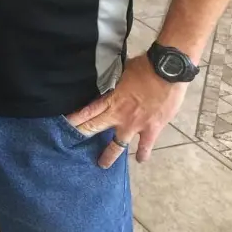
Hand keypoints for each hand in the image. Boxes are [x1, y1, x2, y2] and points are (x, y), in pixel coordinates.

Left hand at [66, 55, 187, 168]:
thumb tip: (111, 81)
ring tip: (102, 164)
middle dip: (83, 135)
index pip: (88, 111)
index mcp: (111, 99)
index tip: (65, 125)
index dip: (76, 119)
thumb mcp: (122, 72)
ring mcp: (134, 125)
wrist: (166, 71)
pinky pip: (145, 146)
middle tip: (72, 145)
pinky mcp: (151, 129)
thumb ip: (115, 82)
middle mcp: (119, 115)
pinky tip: (140, 160)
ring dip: (109, 155)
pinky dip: (143, 154)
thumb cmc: (144, 67)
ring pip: (117, 145)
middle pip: (95, 128)